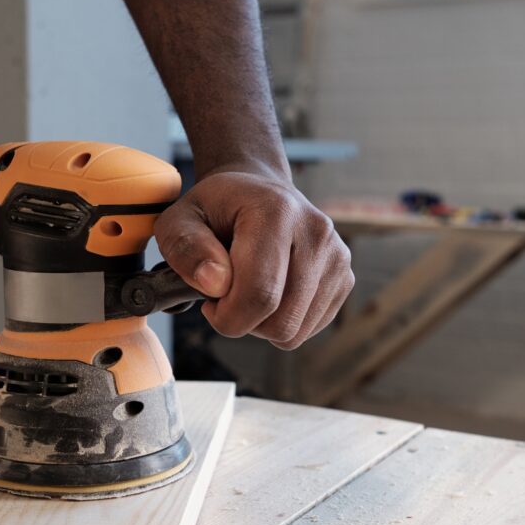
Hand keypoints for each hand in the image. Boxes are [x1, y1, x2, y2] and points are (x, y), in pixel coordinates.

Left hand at [155, 171, 353, 349]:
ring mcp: (337, 256)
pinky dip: (282, 321)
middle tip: (225, 295)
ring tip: (247, 289)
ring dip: (262, 324)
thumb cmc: (215, 210)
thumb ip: (186, 249)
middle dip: (243, 323)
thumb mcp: (179, 221)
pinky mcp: (345, 277)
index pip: (259, 294)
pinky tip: (270, 292)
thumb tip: (216, 283)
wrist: (256, 192)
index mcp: (276, 212)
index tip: (209, 302)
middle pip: (281, 322)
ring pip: (295, 332)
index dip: (226, 316)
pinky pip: (309, 329)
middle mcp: (316, 232)